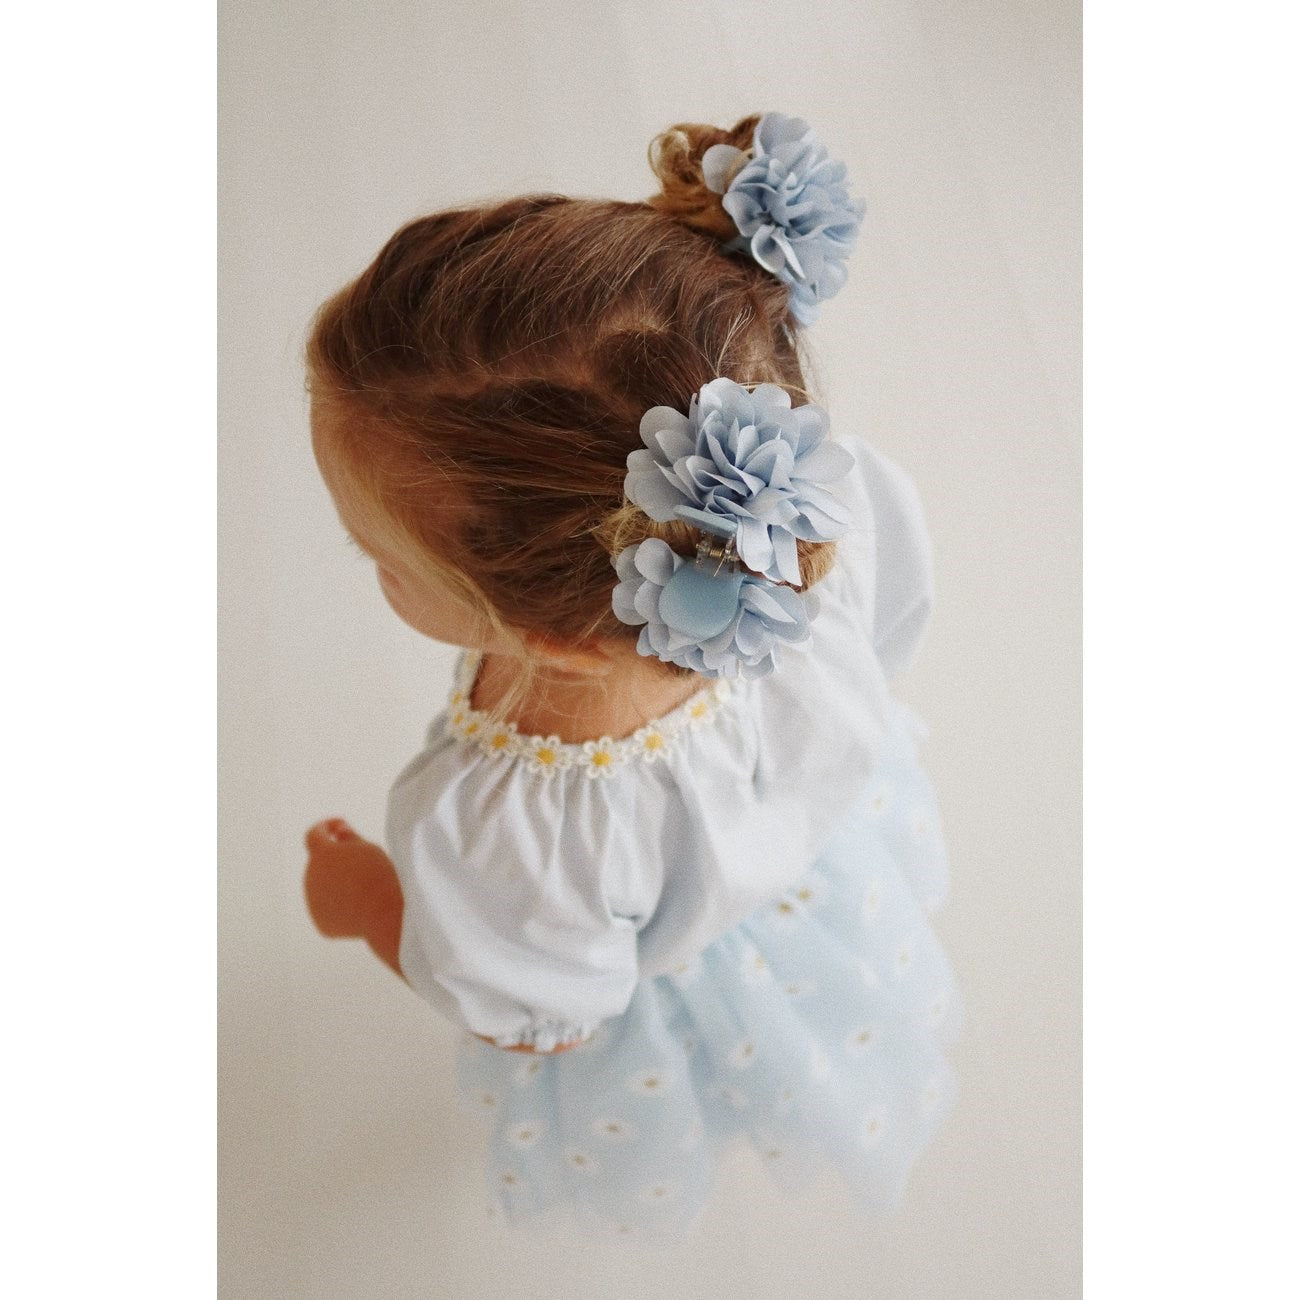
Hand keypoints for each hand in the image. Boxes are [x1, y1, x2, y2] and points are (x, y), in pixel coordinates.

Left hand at [303, 820, 404, 976]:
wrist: (384, 914)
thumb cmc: (380, 876)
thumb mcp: (369, 848)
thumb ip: (349, 837)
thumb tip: (338, 833)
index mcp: (321, 854)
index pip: (314, 834)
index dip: (326, 827)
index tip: (340, 825)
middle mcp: (310, 877)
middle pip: (320, 864)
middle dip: (337, 860)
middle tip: (364, 863)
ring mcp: (313, 902)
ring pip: (324, 887)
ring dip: (340, 882)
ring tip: (368, 889)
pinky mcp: (321, 923)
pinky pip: (330, 909)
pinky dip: (342, 906)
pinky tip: (363, 909)